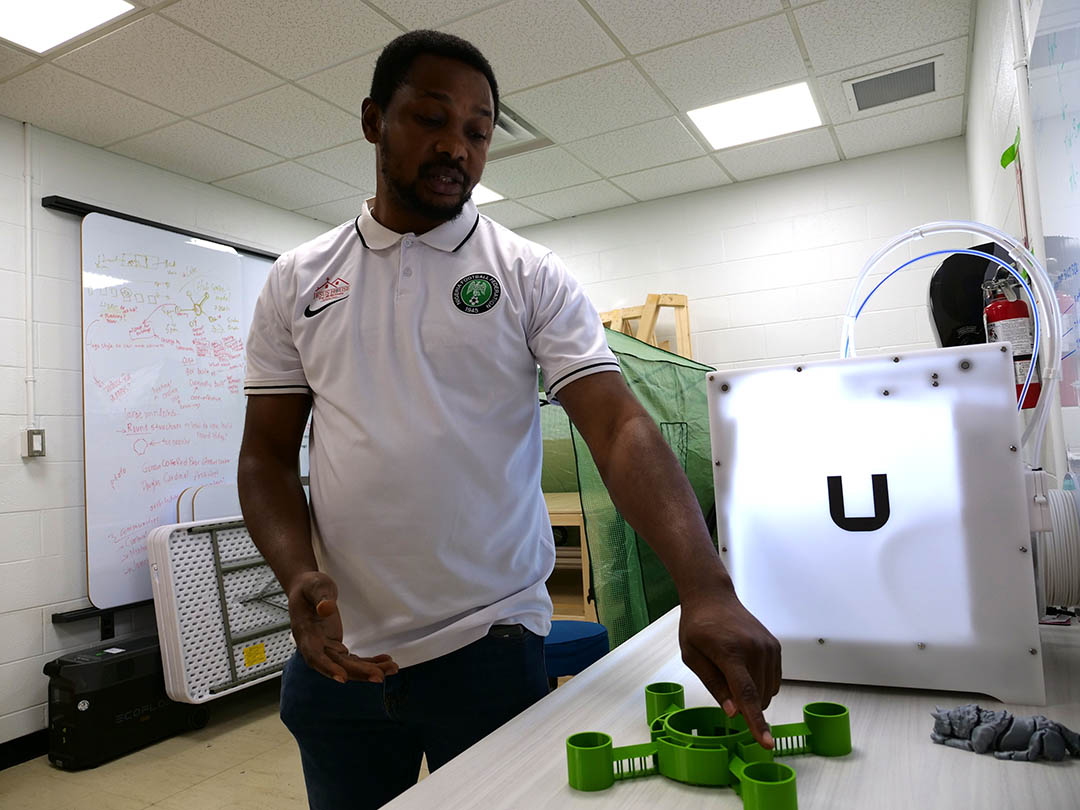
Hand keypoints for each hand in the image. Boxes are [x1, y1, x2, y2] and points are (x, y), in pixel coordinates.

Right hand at [287, 571, 398, 683]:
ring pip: (348, 666)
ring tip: (392, 668)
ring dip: (369, 669)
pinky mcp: (336, 647)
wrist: (306, 589)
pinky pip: (353, 659)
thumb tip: (326, 609)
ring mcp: (326, 648)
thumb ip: (321, 597)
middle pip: (337, 665)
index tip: (342, 678)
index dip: (328, 668)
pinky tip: (385, 661)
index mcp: (305, 634)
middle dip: (359, 673)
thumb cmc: (309, 586)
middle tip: (379, 676)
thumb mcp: (315, 586)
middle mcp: (315, 646)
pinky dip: (369, 662)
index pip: (315, 656)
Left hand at [678, 586, 781, 748]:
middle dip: (743, 704)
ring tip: (731, 670)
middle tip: (722, 682)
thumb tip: (733, 713)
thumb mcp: (692, 657)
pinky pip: (774, 680)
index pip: (747, 694)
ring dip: (753, 695)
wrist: (713, 597)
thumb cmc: (697, 626)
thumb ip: (714, 686)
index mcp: (730, 652)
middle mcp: (755, 649)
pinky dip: (762, 685)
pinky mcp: (775, 647)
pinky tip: (745, 670)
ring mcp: (768, 647)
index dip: (756, 722)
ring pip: (769, 692)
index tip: (766, 743)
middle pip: (758, 697)